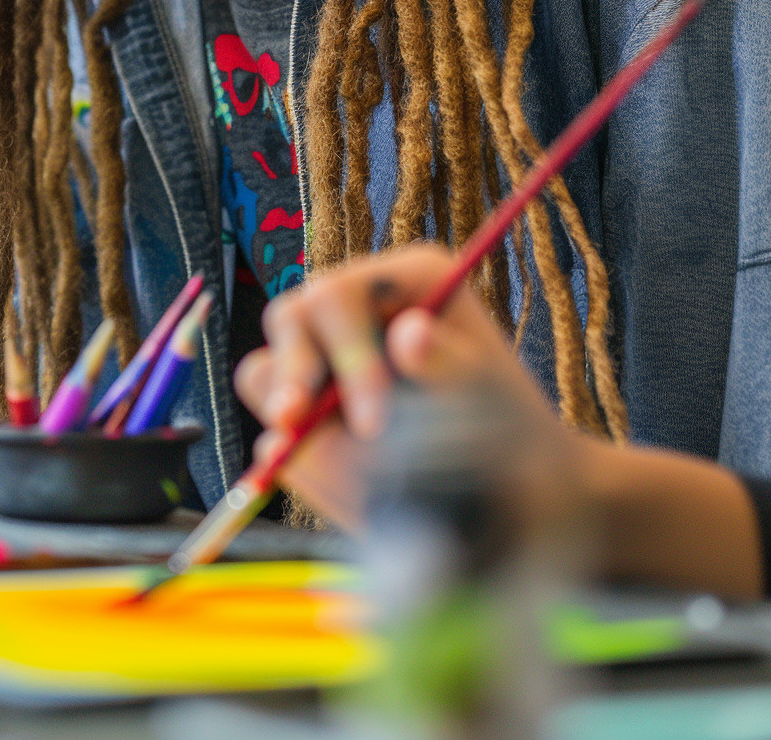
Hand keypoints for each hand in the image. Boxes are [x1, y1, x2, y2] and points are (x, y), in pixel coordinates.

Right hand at [233, 242, 568, 527]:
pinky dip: (281, 446)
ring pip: (267, 369)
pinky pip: (271, 421)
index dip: (347, 355)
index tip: (375, 423)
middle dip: (296, 378)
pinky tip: (313, 470)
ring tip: (308, 450)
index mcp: (408, 280)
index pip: (341, 294)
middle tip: (302, 430)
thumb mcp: (486, 396)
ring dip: (284, 411)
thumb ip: (447, 365)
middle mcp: (356, 307)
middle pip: (290, 318)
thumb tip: (410, 335)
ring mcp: (323, 357)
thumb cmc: (502, 429)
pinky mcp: (304, 407)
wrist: (503, 489)